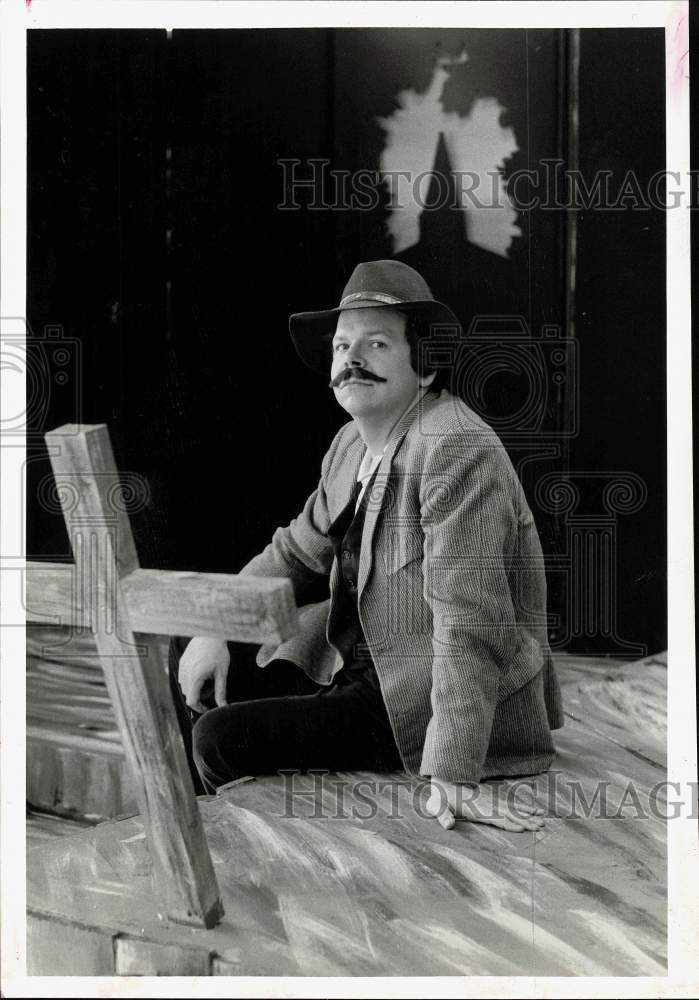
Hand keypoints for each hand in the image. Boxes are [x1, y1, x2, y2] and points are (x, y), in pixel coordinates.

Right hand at [178, 637, 229, 713]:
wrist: (211, 633)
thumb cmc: (218, 652)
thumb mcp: (222, 673)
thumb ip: (221, 691)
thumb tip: (223, 706)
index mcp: (195, 677)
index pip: (192, 701)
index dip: (199, 708)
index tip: (208, 708)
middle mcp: (185, 673)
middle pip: (188, 694)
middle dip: (199, 697)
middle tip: (211, 690)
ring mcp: (182, 667)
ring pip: (184, 686)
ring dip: (194, 688)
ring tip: (207, 680)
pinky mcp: (182, 661)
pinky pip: (183, 677)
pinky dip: (190, 680)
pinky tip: (202, 672)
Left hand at [425, 777, 544, 831]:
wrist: (445, 778)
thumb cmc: (441, 798)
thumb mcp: (437, 807)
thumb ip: (442, 816)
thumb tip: (448, 826)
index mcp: (475, 808)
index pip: (494, 817)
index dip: (507, 823)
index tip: (522, 828)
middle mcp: (487, 803)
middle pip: (509, 813)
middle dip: (526, 819)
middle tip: (541, 826)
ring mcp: (491, 799)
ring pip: (513, 808)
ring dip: (529, 813)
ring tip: (543, 819)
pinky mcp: (494, 797)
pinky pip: (512, 803)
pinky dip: (524, 806)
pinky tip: (535, 809)